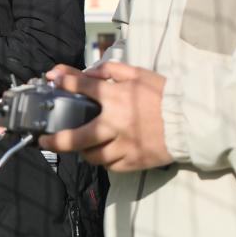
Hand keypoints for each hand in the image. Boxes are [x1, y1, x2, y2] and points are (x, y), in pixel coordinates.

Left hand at [38, 61, 172, 171]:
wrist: (192, 121)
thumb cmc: (164, 95)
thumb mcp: (139, 74)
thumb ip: (112, 71)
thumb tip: (89, 71)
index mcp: (117, 98)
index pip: (84, 87)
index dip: (65, 81)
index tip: (52, 79)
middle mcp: (116, 124)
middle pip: (77, 137)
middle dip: (55, 140)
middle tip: (43, 140)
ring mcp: (124, 146)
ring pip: (92, 156)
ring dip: (83, 150)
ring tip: (81, 144)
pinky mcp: (133, 162)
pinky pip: (110, 166)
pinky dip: (104, 159)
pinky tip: (103, 152)